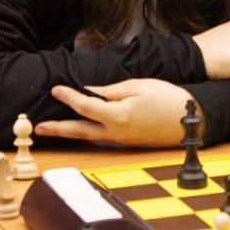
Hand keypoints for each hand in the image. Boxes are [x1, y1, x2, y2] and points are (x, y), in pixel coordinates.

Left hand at [35, 79, 195, 145]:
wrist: (190, 122)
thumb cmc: (168, 99)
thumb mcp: (138, 86)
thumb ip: (111, 91)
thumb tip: (89, 91)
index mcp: (119, 116)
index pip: (86, 106)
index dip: (69, 97)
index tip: (56, 88)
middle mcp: (116, 133)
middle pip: (80, 131)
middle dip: (58, 129)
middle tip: (39, 127)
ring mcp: (121, 141)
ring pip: (88, 136)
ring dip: (68, 132)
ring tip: (50, 129)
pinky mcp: (126, 143)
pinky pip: (101, 137)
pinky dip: (86, 132)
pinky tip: (77, 128)